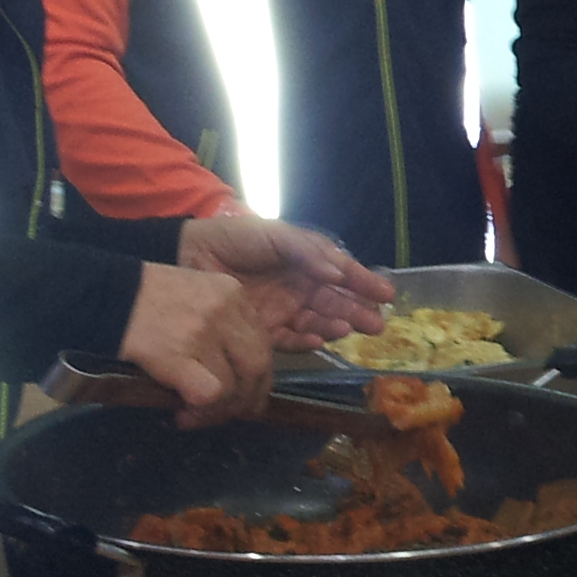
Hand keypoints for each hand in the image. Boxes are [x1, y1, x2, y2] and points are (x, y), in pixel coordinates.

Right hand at [118, 261, 273, 425]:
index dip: (258, 376)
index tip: (246, 393)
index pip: (263, 343)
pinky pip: (209, 395)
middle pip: (257, 366)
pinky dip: (201, 412)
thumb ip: (221, 322)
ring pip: (235, 386)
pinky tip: (183, 415)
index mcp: (233, 293)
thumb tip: (236, 371)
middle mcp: (226, 310)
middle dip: (249, 399)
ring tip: (197, 416)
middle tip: (233, 414)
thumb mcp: (196, 294)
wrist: (104, 295)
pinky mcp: (179, 355)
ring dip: (220, 412)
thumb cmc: (145, 297)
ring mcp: (204, 332)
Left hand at [178, 214, 393, 349]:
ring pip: (318, 321)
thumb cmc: (234, 239)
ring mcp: (282, 310)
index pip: (341, 274)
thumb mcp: (274, 235)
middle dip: (358, 312)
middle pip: (335, 302)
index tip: (388, 294)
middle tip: (378, 324)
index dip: (364, 283)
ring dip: (336, 326)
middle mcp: (298, 287)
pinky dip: (306, 341)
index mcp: (305, 261)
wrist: (188, 256)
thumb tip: (338, 274)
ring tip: (350, 330)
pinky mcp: (263, 330)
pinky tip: (319, 340)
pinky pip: (290, 339)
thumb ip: (307, 251)